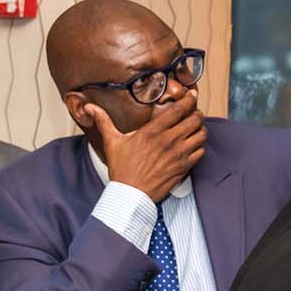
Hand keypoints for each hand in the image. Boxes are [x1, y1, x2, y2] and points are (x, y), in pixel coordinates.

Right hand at [86, 95, 206, 201]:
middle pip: (195, 119)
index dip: (188, 100)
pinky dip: (200, 146)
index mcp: (152, 131)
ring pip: (201, 135)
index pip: (178, 109)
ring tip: (196, 129)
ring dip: (201, 129)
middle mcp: (168, 141)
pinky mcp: (183, 167)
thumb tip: (89, 107)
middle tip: (195, 113)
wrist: (130, 195)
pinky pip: (200, 152)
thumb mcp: (112, 142)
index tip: (191, 96)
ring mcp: (178, 154)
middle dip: (197, 114)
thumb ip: (104, 121)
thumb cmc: (122, 169)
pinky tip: (193, 146)